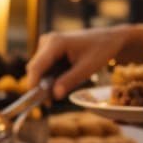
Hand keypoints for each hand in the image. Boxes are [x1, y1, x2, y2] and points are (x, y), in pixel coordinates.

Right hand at [27, 25, 142, 99]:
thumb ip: (69, 81)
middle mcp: (47, 41)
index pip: (36, 66)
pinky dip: (51, 77)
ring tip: (63, 89)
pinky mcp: (50, 50)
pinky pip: (45, 68)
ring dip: (47, 82)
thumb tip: (55, 95)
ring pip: (39, 70)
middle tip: (51, 102)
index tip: (34, 101)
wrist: (110, 39)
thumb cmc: (101, 50)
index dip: (33, 84)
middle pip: (35, 69)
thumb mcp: (87, 68)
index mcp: (55, 43)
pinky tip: (65, 79)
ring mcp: (47, 45)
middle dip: (41, 86)